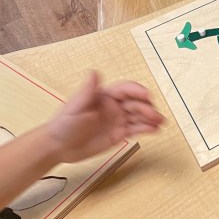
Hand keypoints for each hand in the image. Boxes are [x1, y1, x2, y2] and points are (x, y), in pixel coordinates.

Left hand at [45, 72, 164, 163]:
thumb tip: (94, 72)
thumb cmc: (64, 124)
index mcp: (105, 96)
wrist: (58, 147)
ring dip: (151, 118)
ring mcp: (118, 120)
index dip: (137, 91)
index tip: (146, 95)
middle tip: (154, 115)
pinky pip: (136, 129)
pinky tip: (155, 130)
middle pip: (136, 103)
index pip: (126, 89)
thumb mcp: (75, 106)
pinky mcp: (119, 134)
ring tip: (161, 123)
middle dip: (147, 108)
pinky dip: (147, 128)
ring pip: (139, 116)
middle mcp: (115, 106)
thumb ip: (87, 91)